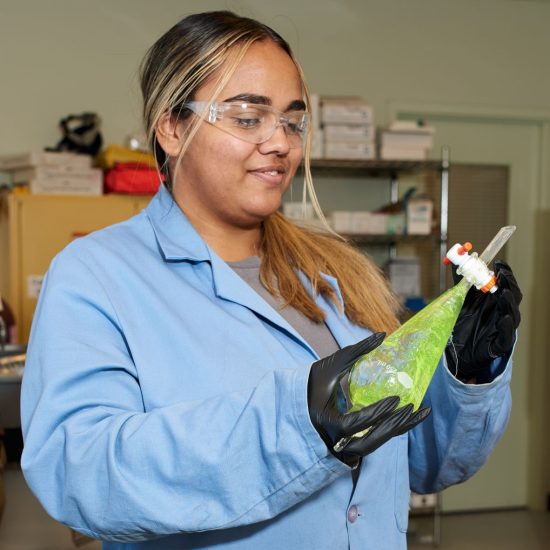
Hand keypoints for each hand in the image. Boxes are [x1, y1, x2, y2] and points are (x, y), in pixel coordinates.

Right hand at [308, 332, 430, 465]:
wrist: (293, 406)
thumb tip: (382, 335)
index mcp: (326, 423)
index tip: (396, 399)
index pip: (356, 423)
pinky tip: (403, 419)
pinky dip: (387, 432)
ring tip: (416, 414)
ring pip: (372, 446)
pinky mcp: (346, 449)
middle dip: (394, 426)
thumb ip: (356, 352)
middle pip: (370, 442)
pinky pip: (370, 443)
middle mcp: (333, 442)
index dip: (377, 412)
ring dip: (395, 431)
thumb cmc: (311, 383)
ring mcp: (339, 449)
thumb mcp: (331, 366)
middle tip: (413, 409)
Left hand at [447, 260, 521, 380]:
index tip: (498, 262)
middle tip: (503, 274)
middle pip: (512, 296)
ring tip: (504, 293)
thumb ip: (461, 282)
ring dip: (508, 302)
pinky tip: (503, 318)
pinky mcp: (499, 344)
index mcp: (494, 301)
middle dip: (509, 284)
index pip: (505, 284)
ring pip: (512, 314)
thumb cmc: (462, 324)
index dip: (504, 272)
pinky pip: (506, 335)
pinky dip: (506, 326)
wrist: (457, 352)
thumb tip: (456, 260)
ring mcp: (502, 328)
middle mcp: (501, 312)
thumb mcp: (460, 301)